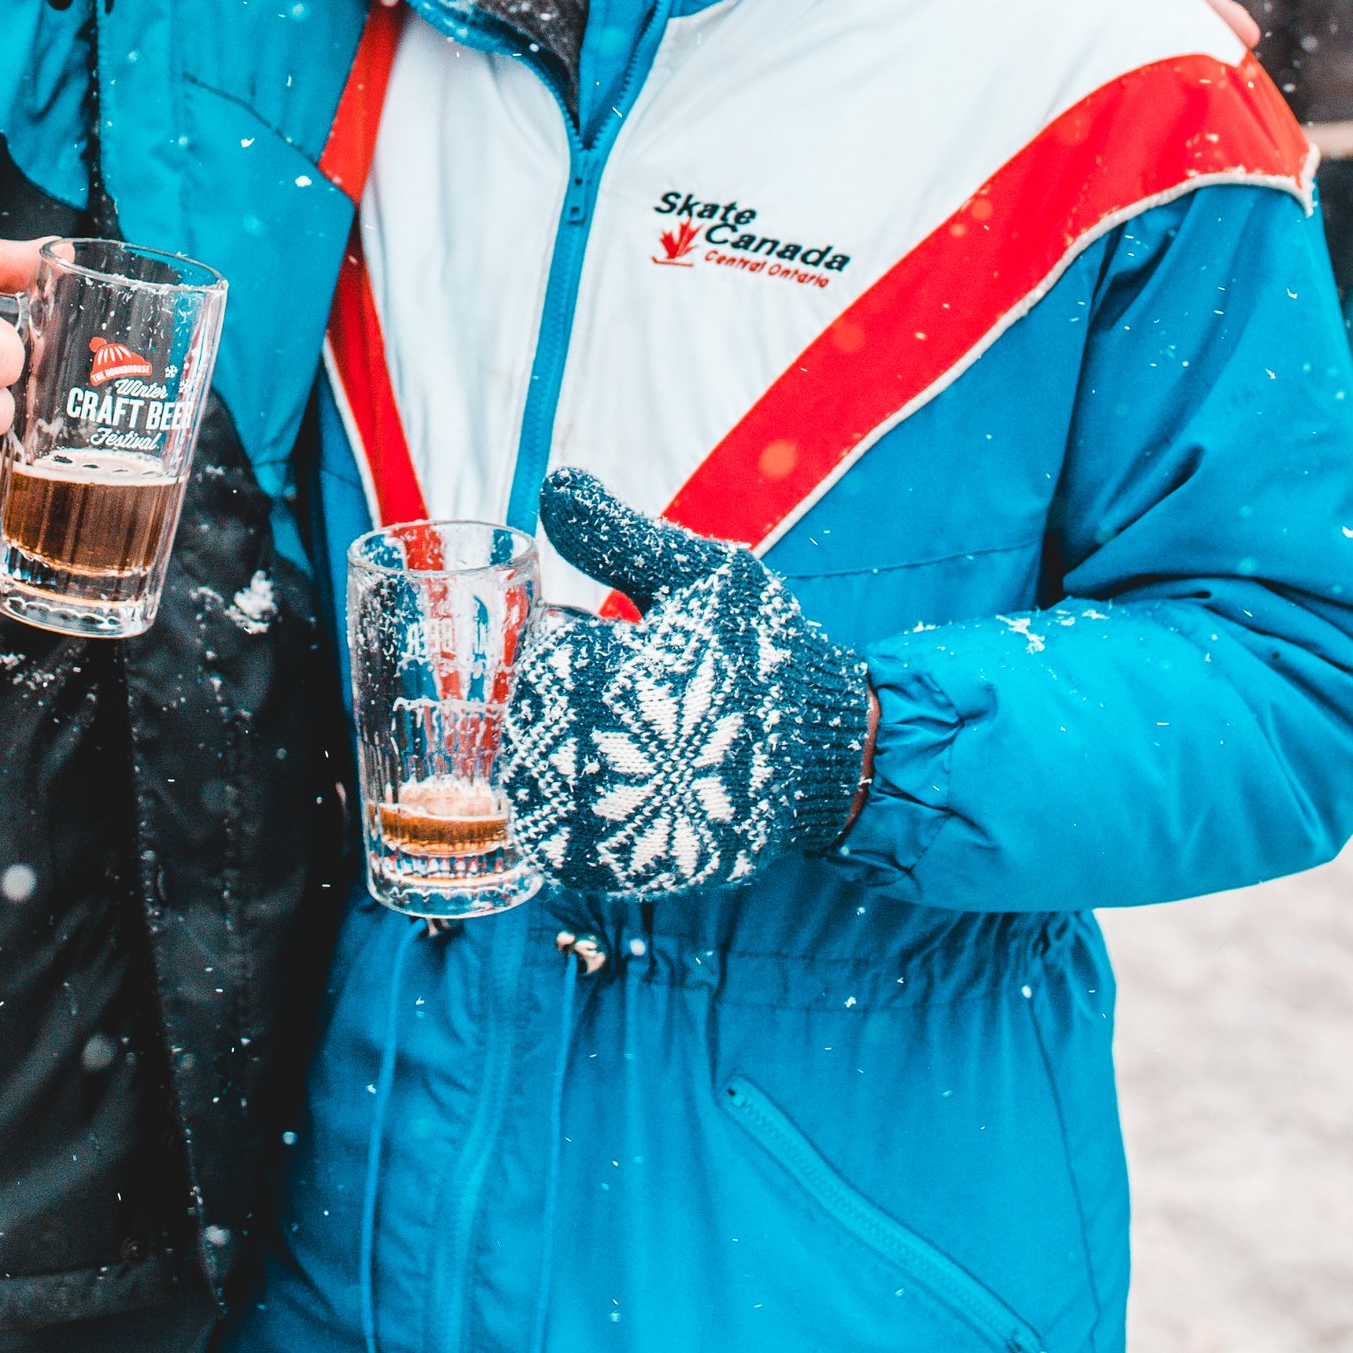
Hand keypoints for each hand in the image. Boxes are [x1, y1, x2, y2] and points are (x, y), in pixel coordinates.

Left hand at [503, 470, 874, 899]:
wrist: (832, 753)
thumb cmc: (763, 651)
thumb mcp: (701, 577)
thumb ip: (619, 536)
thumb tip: (554, 484)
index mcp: (625, 670)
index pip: (534, 664)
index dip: (541, 653)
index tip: (574, 642)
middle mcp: (617, 753)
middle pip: (521, 733)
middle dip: (536, 712)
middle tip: (589, 697)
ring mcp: (626, 820)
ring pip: (532, 797)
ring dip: (541, 769)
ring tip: (589, 743)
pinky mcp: (640, 868)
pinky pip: (564, 853)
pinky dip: (561, 827)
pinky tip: (593, 793)